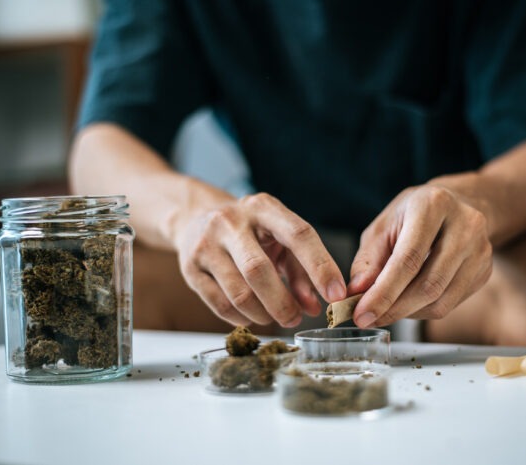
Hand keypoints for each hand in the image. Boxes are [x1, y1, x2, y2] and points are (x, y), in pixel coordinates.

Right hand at [173, 187, 346, 327]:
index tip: (336, 294)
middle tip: (296, 320)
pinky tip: (252, 317)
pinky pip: (219, 304)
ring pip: (238, 293)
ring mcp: (206, 243)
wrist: (196, 218)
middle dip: (283, 303)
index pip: (298, 234)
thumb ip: (300, 270)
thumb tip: (313, 307)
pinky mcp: (189, 267)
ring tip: (275, 318)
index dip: (320, 267)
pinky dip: (241, 318)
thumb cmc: (250, 232)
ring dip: (263, 314)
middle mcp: (231, 221)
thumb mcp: (278, 239)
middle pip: (259, 270)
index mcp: (263, 207)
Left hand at [348, 183, 492, 327]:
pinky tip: (408, 301)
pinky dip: (423, 311)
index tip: (361, 314)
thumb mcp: (383, 227)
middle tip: (368, 319)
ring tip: (385, 309)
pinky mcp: (485, 270)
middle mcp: (465, 225)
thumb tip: (357, 293)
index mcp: (433, 205)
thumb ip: (368, 260)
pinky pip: (450, 304)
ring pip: (441, 300)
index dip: (383, 293)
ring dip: (407, 313)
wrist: (455, 204)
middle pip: (428, 284)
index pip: (408, 260)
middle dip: (394, 309)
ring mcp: (481, 249)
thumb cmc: (412, 215)